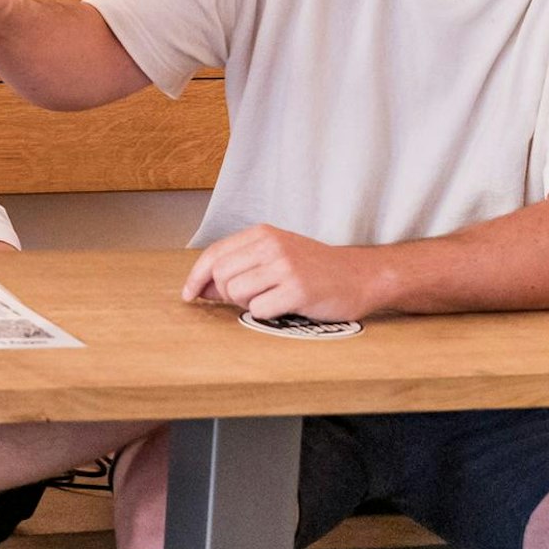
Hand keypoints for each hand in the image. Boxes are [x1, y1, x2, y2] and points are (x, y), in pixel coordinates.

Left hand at [181, 224, 378, 321]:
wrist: (360, 276)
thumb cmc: (313, 270)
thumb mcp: (275, 257)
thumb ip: (239, 267)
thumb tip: (200, 288)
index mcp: (262, 234)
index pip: (214, 254)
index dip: (196, 277)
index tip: (188, 295)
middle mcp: (271, 246)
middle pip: (220, 275)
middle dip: (226, 293)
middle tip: (250, 298)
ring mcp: (285, 267)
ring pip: (236, 293)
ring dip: (248, 304)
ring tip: (272, 299)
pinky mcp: (297, 290)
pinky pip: (259, 310)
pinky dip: (267, 315)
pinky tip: (286, 307)